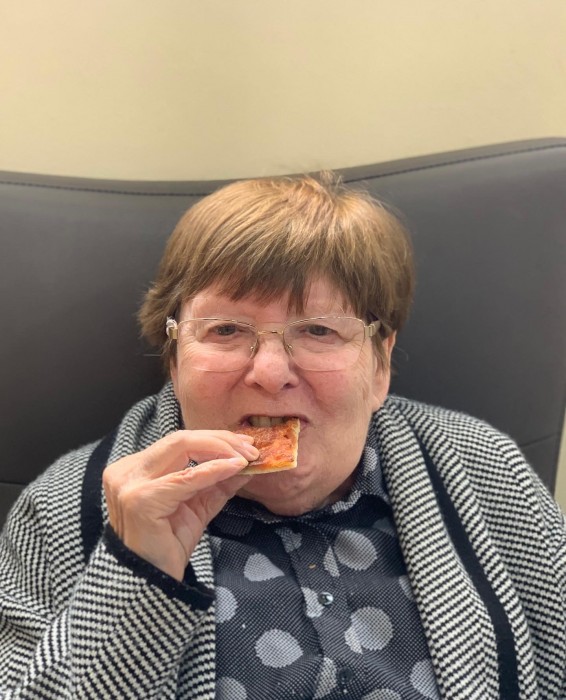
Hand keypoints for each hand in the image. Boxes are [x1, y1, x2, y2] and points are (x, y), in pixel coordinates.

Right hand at [103, 430, 257, 580]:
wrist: (152, 583)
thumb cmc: (168, 546)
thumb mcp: (198, 505)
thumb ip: (217, 481)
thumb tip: (245, 461)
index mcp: (136, 469)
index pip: (179, 442)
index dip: (214, 439)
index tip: (245, 443)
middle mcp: (127, 471)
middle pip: (180, 439)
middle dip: (220, 439)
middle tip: (250, 448)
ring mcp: (130, 484)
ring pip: (182, 447)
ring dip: (220, 449)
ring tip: (246, 457)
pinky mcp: (142, 500)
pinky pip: (186, 478)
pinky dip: (213, 469)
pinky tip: (234, 467)